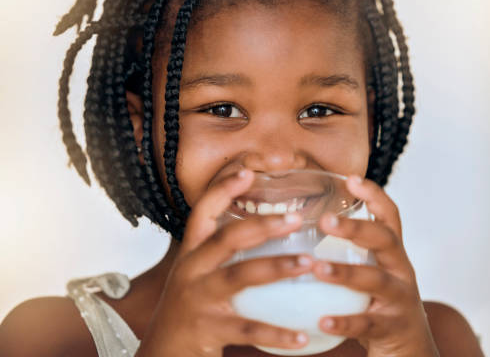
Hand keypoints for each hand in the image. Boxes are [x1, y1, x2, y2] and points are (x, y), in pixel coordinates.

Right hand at [136, 170, 311, 356]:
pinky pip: (248, 329)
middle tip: (296, 218)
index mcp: (192, 253)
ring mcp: (198, 299)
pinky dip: (277, 333)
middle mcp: (192, 270)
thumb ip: (222, 253)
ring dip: (277, 267)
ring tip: (308, 263)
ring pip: (240, 276)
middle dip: (262, 224)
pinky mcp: (208, 329)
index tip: (248, 170)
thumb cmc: (190, 307)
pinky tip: (301, 336)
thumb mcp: (197, 273)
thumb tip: (267, 230)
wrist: (163, 353)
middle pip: (227, 238)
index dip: (223, 189)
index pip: (203, 212)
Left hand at [313, 176, 438, 356]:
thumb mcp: (372, 274)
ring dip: (346, 272)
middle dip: (357, 228)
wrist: (413, 353)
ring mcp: (399, 300)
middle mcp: (400, 271)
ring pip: (376, 280)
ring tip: (318, 268)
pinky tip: (322, 320)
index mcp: (392, 255)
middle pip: (385, 240)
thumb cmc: (382, 307)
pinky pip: (367, 323)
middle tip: (326, 220)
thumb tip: (302, 233)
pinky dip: (345, 321)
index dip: (374, 195)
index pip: (389, 216)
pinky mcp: (392, 328)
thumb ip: (351, 255)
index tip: (351, 178)